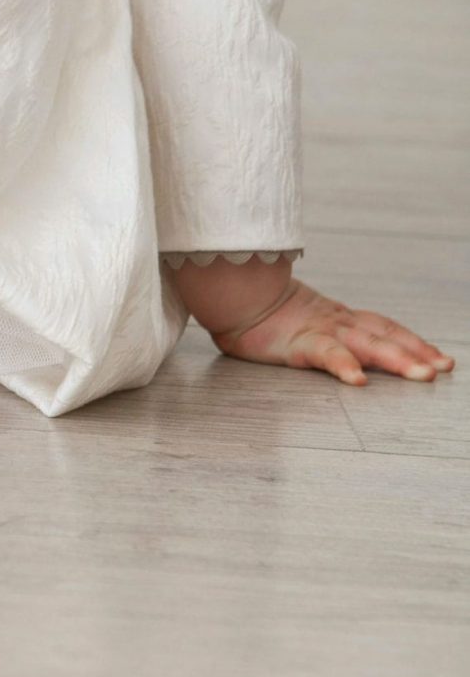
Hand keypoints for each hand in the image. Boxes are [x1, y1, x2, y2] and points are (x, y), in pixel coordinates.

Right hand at [211, 275, 455, 385]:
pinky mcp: (296, 341)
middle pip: (384, 335)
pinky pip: (324, 353)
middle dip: (417, 352)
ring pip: (365, 343)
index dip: (414, 342)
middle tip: (444, 368)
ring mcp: (319, 329)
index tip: (441, 358)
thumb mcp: (303, 325)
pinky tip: (357, 380)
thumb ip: (326, 337)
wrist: (231, 296)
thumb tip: (350, 355)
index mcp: (339, 318)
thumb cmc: (262, 316)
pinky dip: (343, 365)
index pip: (385, 328)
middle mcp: (336, 321)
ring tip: (421, 375)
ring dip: (396, 359)